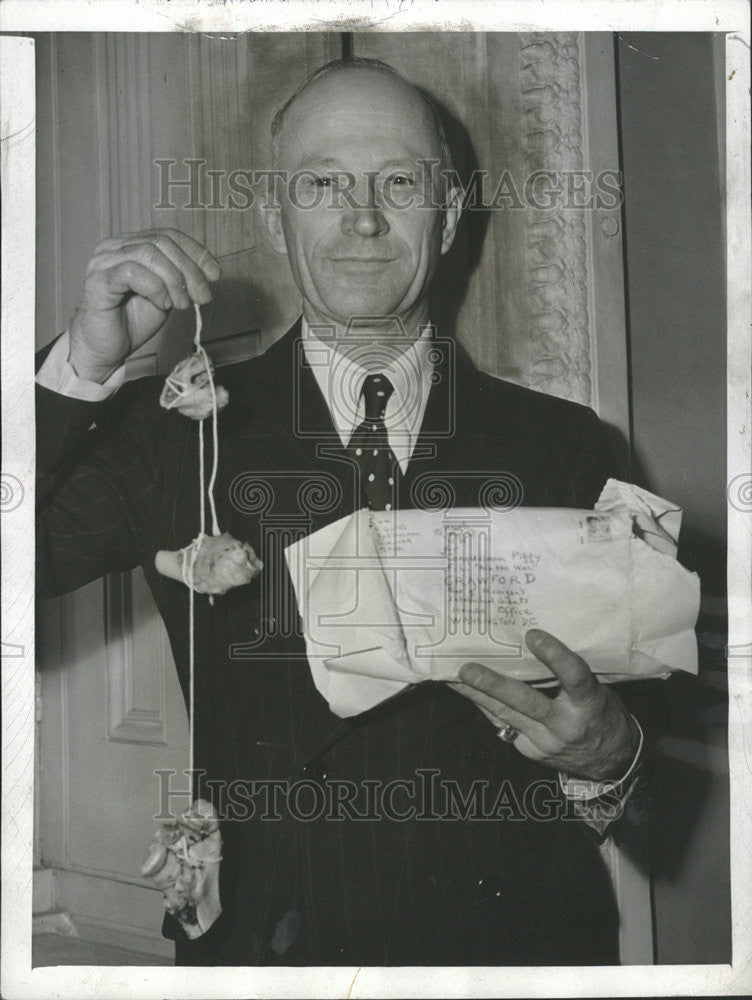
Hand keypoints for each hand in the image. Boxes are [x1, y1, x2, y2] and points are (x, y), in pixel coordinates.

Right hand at [69, 228, 219, 382]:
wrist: (107, 349)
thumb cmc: (133, 321)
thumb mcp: (168, 294)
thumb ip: (182, 278)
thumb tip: (209, 271)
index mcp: (130, 245)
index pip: (168, 235)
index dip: (196, 252)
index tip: (215, 274)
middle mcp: (114, 247)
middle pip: (161, 242)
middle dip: (189, 270)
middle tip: (202, 296)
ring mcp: (103, 262)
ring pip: (148, 254)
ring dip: (174, 281)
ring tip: (180, 304)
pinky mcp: (98, 281)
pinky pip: (132, 271)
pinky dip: (155, 287)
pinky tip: (162, 303)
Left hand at [451, 629, 639, 780]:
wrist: (612, 763)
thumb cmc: (603, 714)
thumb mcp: (599, 691)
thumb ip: (571, 674)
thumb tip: (533, 642)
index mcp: (590, 704)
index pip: (574, 677)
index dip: (555, 656)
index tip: (533, 635)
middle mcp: (566, 725)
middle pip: (526, 702)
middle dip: (493, 685)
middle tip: (467, 670)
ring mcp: (545, 741)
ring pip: (505, 715)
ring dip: (476, 695)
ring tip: (452, 677)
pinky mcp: (530, 751)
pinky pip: (503, 723)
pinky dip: (485, 705)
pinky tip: (466, 691)